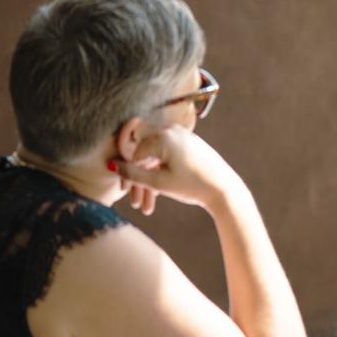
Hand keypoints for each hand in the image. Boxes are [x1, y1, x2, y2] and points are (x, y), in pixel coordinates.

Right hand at [112, 126, 244, 210]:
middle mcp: (171, 130)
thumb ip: (133, 174)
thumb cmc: (192, 186)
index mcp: (162, 136)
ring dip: (149, 180)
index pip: (134, 153)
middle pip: (144, 154)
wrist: (224, 189)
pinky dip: (161, 173)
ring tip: (147, 206)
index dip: (127, 174)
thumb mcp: (158, 183)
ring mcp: (181, 136)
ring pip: (156, 158)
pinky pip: (167, 156)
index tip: (125, 192)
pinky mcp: (189, 143)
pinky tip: (158, 194)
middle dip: (138, 179)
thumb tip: (111, 165)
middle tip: (135, 202)